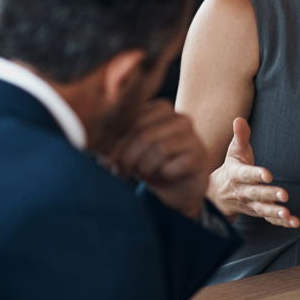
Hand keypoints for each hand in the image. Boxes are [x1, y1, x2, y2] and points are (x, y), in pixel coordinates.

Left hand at [106, 100, 207, 219]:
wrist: (179, 190)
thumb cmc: (152, 166)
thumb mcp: (131, 153)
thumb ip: (116, 147)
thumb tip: (99, 154)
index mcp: (161, 109)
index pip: (133, 120)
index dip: (117, 143)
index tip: (107, 161)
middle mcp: (180, 119)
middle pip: (145, 134)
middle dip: (128, 157)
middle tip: (121, 172)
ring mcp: (193, 137)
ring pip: (159, 149)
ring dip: (145, 168)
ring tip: (143, 175)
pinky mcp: (200, 157)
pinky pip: (173, 165)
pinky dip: (162, 176)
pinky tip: (163, 178)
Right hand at [208, 118, 298, 227]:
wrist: (219, 194)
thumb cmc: (232, 167)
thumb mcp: (234, 152)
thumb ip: (240, 136)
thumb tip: (239, 119)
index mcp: (237, 175)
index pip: (246, 174)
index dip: (256, 174)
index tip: (268, 174)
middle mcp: (243, 191)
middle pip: (256, 194)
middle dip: (269, 195)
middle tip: (284, 195)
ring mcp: (250, 204)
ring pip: (262, 210)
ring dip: (274, 212)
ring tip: (287, 214)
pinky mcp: (258, 212)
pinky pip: (269, 220)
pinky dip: (281, 223)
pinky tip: (294, 222)